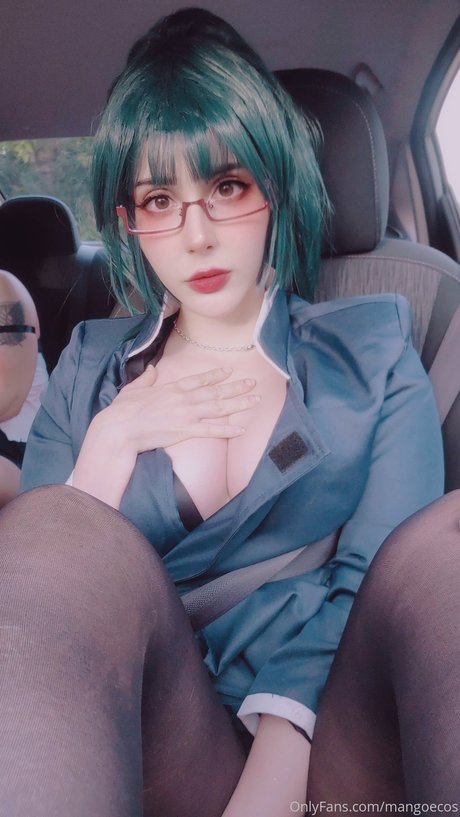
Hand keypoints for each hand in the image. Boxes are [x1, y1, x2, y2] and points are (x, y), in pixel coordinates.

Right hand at [95, 364, 259, 455]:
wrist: (121, 428)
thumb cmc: (124, 410)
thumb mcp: (134, 388)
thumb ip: (147, 379)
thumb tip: (153, 369)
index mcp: (173, 388)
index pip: (200, 380)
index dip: (216, 376)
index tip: (230, 371)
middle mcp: (184, 399)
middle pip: (216, 392)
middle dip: (236, 387)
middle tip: (253, 382)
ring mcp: (187, 415)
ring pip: (219, 409)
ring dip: (239, 404)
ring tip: (256, 400)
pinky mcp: (186, 431)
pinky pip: (212, 431)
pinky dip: (228, 430)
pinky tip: (242, 429)